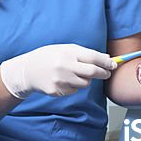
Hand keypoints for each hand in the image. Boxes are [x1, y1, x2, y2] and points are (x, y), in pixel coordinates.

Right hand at [0, 44, 115, 98]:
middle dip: (103, 73)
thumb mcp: (65, 49)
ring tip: (76, 74)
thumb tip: (106, 58)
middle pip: (92, 72)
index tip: (113, 64)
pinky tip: (64, 80)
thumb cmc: (49, 57)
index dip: (106, 62)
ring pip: (85, 83)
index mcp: (67, 53)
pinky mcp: (57, 91)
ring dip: (86, 80)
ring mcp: (60, 80)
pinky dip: (74, 86)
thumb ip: (85, 53)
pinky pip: (74, 90)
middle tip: (107, 73)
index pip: (93, 58)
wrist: (27, 70)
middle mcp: (64, 66)